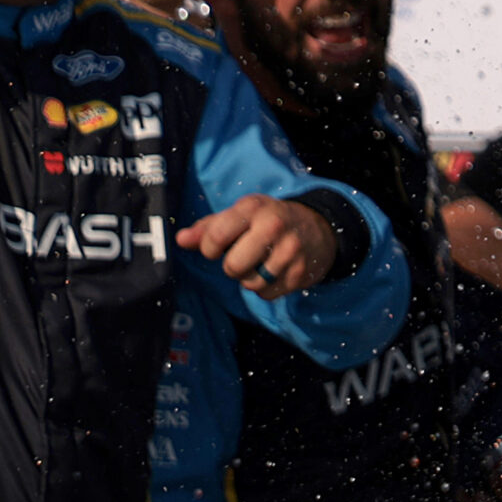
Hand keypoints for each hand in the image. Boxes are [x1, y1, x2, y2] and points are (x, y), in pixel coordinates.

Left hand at [177, 194, 338, 298]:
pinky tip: (277, 270)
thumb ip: (209, 227)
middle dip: (233, 267)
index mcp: (254, 208)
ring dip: (251, 278)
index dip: (209, 248)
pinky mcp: (301, 271)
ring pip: (249, 284)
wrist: (320, 227)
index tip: (218, 246)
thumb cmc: (269, 221)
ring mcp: (290, 250)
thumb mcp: (242, 215)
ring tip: (263, 262)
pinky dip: (267, 287)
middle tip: (246, 256)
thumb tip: (180, 239)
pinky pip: (266, 294)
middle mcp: (274, 226)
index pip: (215, 237)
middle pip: (232, 267)